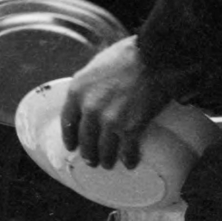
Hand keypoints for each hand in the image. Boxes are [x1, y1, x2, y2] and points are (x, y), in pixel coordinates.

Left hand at [60, 36, 170, 169]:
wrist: (154, 58)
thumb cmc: (126, 56)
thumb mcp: (94, 67)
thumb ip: (88, 86)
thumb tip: (88, 98)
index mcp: (77, 91)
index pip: (67, 122)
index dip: (69, 137)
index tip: (72, 146)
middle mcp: (89, 109)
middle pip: (85, 139)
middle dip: (88, 153)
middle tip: (91, 161)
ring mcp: (109, 120)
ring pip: (103, 149)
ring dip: (105, 160)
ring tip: (108, 164)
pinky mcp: (131, 128)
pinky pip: (127, 150)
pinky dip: (128, 158)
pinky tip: (130, 162)